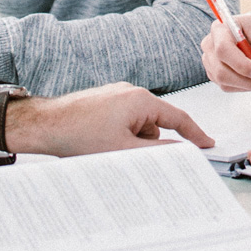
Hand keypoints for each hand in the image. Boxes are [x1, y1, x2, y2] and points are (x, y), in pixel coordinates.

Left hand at [6, 83, 214, 156]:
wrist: (43, 125)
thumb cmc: (78, 134)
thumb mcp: (125, 150)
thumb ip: (159, 152)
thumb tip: (182, 152)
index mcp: (141, 100)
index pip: (178, 118)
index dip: (195, 134)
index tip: (206, 144)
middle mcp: (131, 92)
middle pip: (156, 125)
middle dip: (147, 144)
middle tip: (129, 157)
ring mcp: (115, 95)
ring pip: (138, 126)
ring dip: (130, 141)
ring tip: (105, 149)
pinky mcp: (103, 102)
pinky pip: (123, 122)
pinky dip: (118, 135)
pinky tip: (99, 143)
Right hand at [201, 5, 250, 91]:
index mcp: (221, 28)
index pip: (223, 49)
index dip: (241, 65)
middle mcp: (211, 44)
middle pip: (221, 70)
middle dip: (247, 79)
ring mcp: (210, 60)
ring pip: (224, 81)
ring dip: (248, 84)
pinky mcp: (214, 73)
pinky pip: (228, 87)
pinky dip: (245, 86)